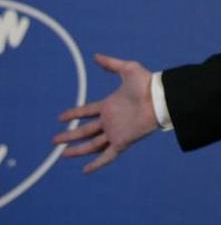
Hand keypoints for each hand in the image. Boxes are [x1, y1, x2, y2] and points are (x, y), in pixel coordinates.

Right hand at [53, 53, 158, 172]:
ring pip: (92, 145)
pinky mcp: (122, 142)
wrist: (160, 98)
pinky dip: (97, 163)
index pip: (87, 111)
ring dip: (77, 150)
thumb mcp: (128, 69)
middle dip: (70, 135)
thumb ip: (111, 64)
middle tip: (55, 140)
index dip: (74, 113)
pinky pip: (107, 156)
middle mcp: (111, 120)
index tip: (61, 117)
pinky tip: (85, 170)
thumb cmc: (147, 83)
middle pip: (85, 131)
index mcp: (110, 105)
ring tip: (62, 154)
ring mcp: (116, 132)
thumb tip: (96, 56)